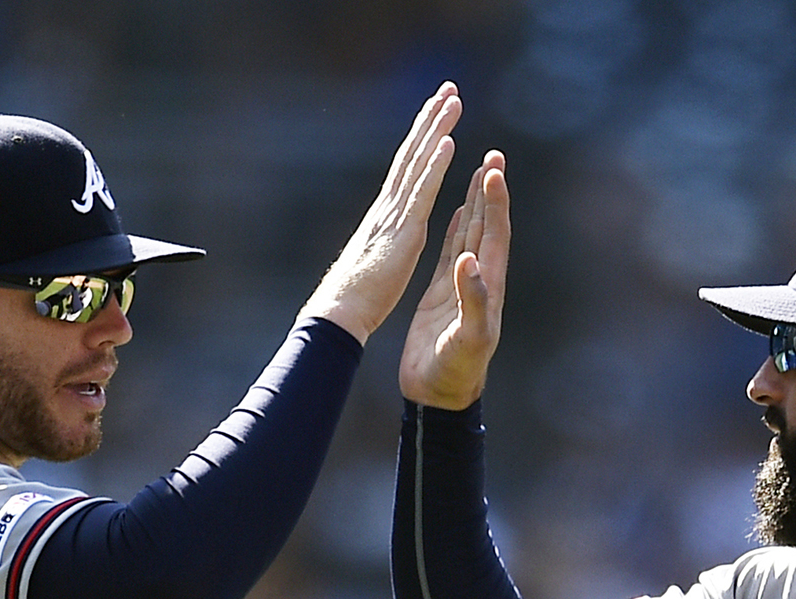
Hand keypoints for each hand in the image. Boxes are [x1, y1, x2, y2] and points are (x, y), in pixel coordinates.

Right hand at [301, 84, 464, 343]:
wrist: (341, 312)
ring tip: (454, 101)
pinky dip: (436, 165)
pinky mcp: (404, 232)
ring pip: (419, 162)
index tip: (435, 110)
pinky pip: (423, 193)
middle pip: (413, 152)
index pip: (407, 166)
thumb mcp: (375, 257)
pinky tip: (449, 142)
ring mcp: (395, 215)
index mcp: (386, 213)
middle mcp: (389, 205)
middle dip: (431, 118)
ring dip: (437, 129)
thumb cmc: (355, 295)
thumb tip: (385, 230)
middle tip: (449, 88)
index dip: (422, 136)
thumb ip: (383, 238)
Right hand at [399, 150, 507, 409]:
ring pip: (473, 235)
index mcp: (488, 286)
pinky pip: (452, 252)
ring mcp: (462, 286)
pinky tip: (459, 212)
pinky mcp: (443, 295)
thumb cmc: (455, 370)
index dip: (496, 202)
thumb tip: (470, 260)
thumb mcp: (467, 336)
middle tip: (494, 155)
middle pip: (489, 227)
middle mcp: (479, 281)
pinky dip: (458, 229)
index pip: (495, 235)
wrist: (437, 395)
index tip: (494, 168)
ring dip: (477, 204)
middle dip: (491, 191)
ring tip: (480, 171)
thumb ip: (471, 299)